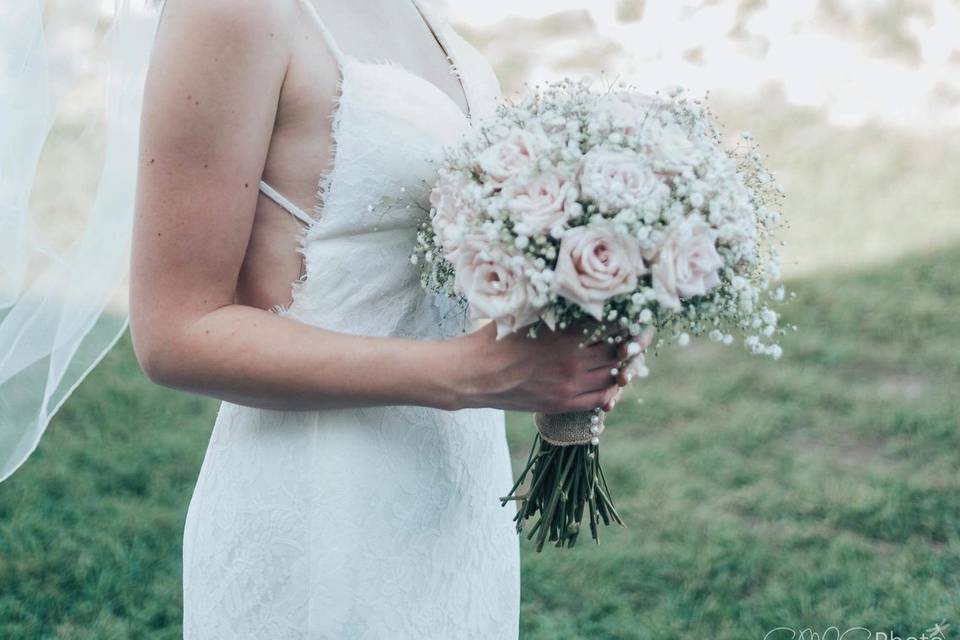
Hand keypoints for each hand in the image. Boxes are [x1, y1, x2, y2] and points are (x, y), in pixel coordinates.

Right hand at [452, 321, 652, 413]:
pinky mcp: (563, 403)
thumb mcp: (528, 313)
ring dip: (623, 366)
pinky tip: (613, 381)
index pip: (613, 326)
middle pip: (618, 351)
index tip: (635, 314)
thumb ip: (557, 306)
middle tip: (637, 336)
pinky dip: (612, 390)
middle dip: (631, 343)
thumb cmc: (498, 337)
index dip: (629, 320)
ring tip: (625, 357)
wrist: (475, 374)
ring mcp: (570, 385)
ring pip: (613, 376)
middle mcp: (573, 361)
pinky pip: (600, 399)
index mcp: (566, 334)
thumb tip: (582, 291)